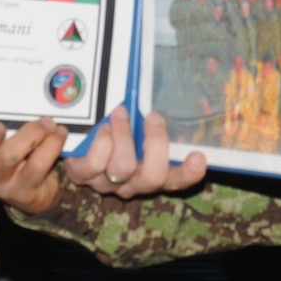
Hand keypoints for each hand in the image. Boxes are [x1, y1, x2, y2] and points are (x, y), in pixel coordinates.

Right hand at [0, 119, 68, 214]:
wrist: (40, 190)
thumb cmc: (16, 153)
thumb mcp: (0, 139)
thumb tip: (1, 83)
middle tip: (2, 126)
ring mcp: (0, 185)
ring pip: (7, 157)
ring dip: (30, 133)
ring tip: (46, 123)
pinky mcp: (25, 192)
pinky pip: (37, 164)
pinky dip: (51, 144)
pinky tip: (58, 134)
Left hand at [63, 106, 206, 197]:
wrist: (80, 141)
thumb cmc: (120, 128)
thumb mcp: (140, 124)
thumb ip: (156, 118)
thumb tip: (169, 96)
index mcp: (153, 173)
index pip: (177, 180)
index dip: (190, 173)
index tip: (199, 156)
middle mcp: (133, 183)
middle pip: (153, 177)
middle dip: (155, 143)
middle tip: (153, 116)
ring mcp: (108, 183)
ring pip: (122, 167)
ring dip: (123, 134)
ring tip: (119, 114)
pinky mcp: (83, 177)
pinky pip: (92, 164)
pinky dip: (99, 141)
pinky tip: (97, 128)